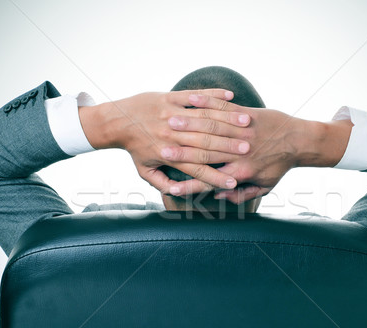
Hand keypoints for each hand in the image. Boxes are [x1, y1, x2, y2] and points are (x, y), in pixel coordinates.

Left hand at [78, 89, 251, 192]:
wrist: (118, 120)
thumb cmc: (134, 147)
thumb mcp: (145, 171)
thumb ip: (162, 183)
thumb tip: (178, 194)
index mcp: (169, 155)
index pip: (197, 169)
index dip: (216, 177)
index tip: (234, 183)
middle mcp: (172, 135)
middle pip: (206, 143)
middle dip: (229, 148)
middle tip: (249, 151)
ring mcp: (172, 114)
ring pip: (205, 118)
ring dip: (227, 120)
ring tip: (246, 124)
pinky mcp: (171, 97)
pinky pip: (195, 95)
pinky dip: (213, 95)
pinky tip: (231, 95)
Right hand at [164, 94, 352, 202]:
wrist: (299, 140)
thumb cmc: (280, 165)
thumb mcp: (264, 186)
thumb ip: (241, 195)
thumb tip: (219, 196)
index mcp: (240, 173)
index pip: (209, 181)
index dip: (189, 185)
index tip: (171, 187)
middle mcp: (238, 152)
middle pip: (204, 152)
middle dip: (180, 151)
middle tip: (160, 150)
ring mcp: (241, 131)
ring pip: (210, 128)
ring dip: (187, 125)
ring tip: (168, 123)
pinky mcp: (245, 114)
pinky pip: (222, 107)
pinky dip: (205, 103)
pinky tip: (189, 101)